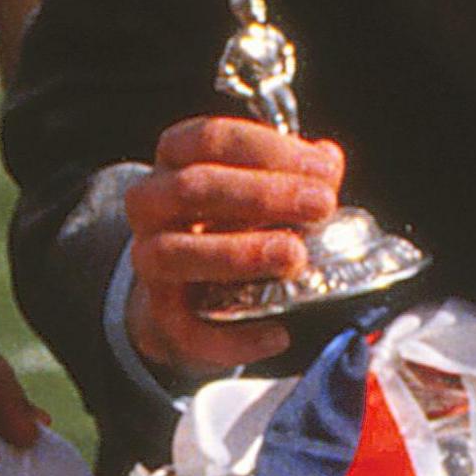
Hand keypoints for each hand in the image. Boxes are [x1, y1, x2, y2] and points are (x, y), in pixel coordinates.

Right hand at [122, 116, 342, 376]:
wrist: (190, 290)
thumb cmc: (232, 222)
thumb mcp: (261, 187)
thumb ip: (296, 173)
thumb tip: (327, 163)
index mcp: (176, 160)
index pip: (209, 139)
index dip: (266, 149)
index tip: (322, 170)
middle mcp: (151, 205)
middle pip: (192, 187)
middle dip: (263, 195)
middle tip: (321, 205)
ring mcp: (148, 259)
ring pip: (175, 253)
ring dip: (239, 252)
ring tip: (295, 255)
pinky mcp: (160, 313)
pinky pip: (186, 329)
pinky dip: (234, 337)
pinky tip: (279, 334)